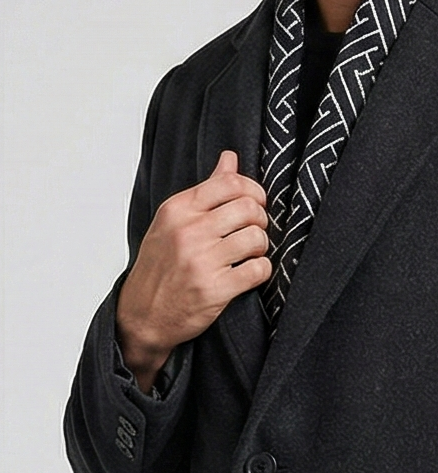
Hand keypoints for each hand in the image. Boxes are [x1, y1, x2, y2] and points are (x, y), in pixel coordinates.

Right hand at [116, 151, 270, 390]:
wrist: (142, 314)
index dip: (253, 190)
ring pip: (257, 237)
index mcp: (178, 209)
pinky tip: (248, 272)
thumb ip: (205, 191)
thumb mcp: (173, 221)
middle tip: (253, 230)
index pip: (230, 182)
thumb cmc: (159, 266)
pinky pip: (258, 270)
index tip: (255, 203)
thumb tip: (230, 158)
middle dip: (260, 218)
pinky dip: (260, 271)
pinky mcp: (214, 289)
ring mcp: (201, 261)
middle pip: (249, 208)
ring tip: (249, 253)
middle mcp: (189, 232)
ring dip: (260, 247)